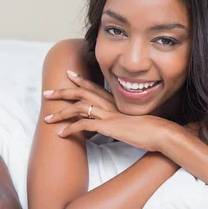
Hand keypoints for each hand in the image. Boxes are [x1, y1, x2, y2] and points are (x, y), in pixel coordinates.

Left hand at [44, 71, 176, 151]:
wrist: (160, 132)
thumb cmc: (150, 128)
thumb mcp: (132, 120)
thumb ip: (121, 119)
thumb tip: (115, 124)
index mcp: (114, 100)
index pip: (93, 86)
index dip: (79, 80)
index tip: (68, 74)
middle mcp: (108, 104)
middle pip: (80, 93)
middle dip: (61, 92)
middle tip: (46, 93)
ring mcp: (107, 114)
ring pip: (77, 108)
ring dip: (60, 113)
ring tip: (47, 119)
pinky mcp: (107, 126)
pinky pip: (83, 125)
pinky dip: (70, 129)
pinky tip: (61, 134)